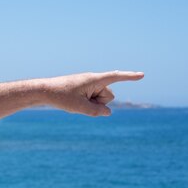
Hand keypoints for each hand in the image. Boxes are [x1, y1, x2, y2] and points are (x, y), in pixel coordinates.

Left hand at [0, 70, 143, 123]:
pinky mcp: (85, 90)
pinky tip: (74, 102)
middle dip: (99, 102)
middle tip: (80, 100)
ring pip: (102, 100)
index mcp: (94, 79)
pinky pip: (93, 101)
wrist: (44, 91)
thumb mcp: (80, 107)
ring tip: (75, 101)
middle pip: (109, 96)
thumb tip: (108, 112)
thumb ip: (97, 111)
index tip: (143, 75)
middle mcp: (94, 80)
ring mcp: (89, 85)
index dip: (130, 76)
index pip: (116, 77)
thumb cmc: (60, 96)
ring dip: (92, 105)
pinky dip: (87, 104)